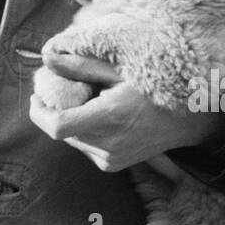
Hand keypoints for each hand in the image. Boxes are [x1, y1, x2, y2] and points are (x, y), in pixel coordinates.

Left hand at [29, 52, 223, 171]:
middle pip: (61, 132)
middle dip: (54, 111)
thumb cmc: (154, 87)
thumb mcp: (120, 68)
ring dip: (70, 120)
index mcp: (110, 118)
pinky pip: (84, 146)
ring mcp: (111, 159)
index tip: (37, 95)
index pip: (58, 126)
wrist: (187, 119)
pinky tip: (100, 115)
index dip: (39, 112)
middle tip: (63, 89)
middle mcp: (109, 144)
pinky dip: (83, 131)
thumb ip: (81, 65)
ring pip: (72, 139)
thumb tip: (47, 59)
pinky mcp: (112, 165)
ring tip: (89, 101)